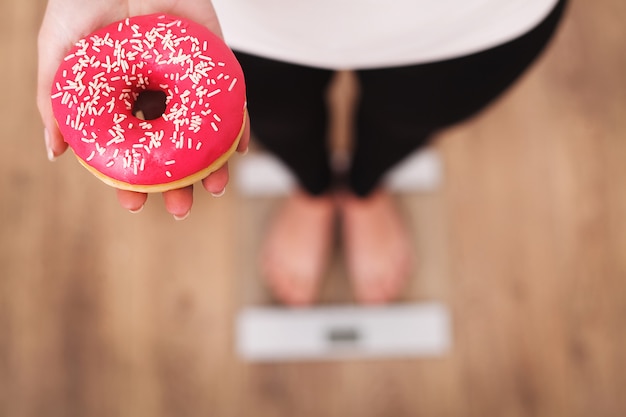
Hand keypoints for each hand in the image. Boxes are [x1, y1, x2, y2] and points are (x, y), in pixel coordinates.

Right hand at [37, 0, 249, 218]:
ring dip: (210, 163)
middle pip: (171, 147)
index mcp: (124, 99)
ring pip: (202, 131)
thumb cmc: (85, 3)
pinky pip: (230, 100)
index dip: (132, 178)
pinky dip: (236, 125)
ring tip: (213, 188)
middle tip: (179, 209)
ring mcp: (186, 81)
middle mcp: (157, 95)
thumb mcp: (60, 53)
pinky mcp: (214, 64)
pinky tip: (236, 150)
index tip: (134, 204)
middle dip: (176, 182)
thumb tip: (55, 153)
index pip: (132, 148)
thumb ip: (56, 101)